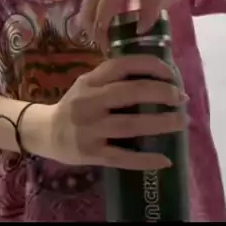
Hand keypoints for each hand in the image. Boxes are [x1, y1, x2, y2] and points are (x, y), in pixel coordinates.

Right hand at [26, 55, 186, 170]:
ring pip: (130, 125)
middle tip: (181, 99)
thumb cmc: (75, 107)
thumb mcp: (87, 85)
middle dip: (161, 94)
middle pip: (130, 93)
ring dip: (160, 123)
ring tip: (181, 122)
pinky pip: (122, 157)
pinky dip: (145, 159)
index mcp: (91, 81)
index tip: (170, 74)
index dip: (150, 66)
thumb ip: (113, 79)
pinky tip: (165, 160)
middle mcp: (89, 102)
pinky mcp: (91, 153)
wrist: (45, 133)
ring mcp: (90, 129)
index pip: (122, 65)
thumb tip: (158, 78)